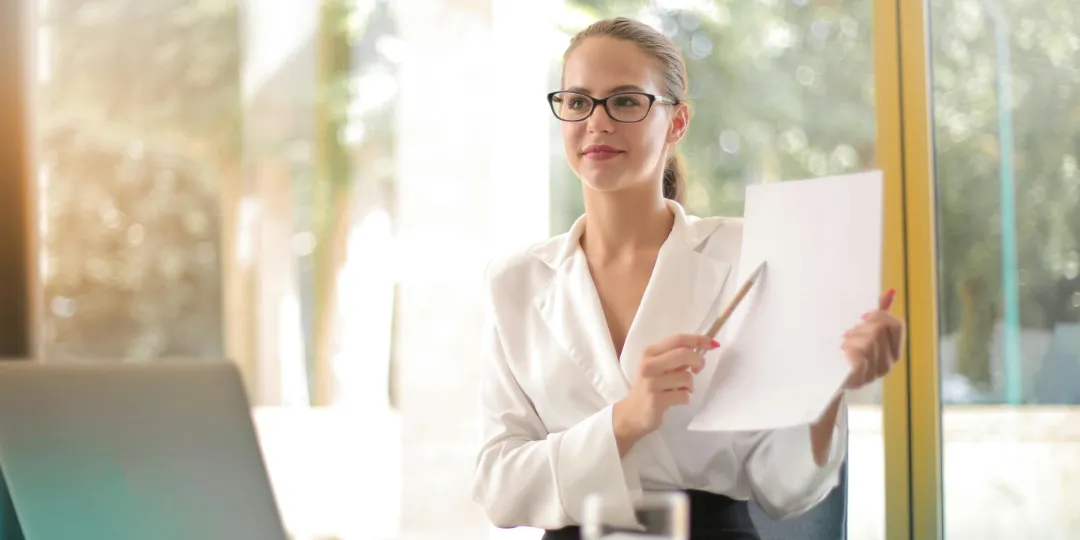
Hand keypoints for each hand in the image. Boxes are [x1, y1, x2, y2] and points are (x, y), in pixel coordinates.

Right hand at [613, 334, 718, 450]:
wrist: (632, 413)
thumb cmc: (650, 387)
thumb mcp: (658, 367)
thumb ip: (675, 357)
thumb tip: (702, 347)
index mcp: (649, 352)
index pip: (678, 339)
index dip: (698, 339)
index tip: (713, 344)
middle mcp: (648, 365)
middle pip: (684, 354)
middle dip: (698, 361)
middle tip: (698, 369)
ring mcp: (651, 383)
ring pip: (687, 377)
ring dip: (690, 385)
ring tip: (680, 389)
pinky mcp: (656, 401)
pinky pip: (684, 395)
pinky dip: (685, 398)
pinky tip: (676, 400)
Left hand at [842, 289, 904, 388]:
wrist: (833, 381)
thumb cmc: (851, 354)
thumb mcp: (867, 332)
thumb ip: (880, 314)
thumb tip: (890, 291)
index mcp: (895, 351)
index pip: (897, 324)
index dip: (880, 316)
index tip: (862, 317)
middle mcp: (889, 362)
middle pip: (881, 330)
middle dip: (862, 328)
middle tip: (848, 333)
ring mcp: (876, 372)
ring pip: (868, 341)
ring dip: (852, 339)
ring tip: (844, 343)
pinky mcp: (862, 377)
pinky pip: (858, 355)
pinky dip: (849, 349)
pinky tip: (843, 350)